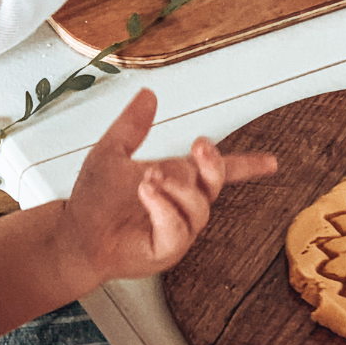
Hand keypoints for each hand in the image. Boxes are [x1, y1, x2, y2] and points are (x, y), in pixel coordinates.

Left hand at [58, 88, 275, 291]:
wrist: (73, 234)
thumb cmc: (93, 200)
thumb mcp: (111, 152)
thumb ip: (132, 125)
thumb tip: (148, 94)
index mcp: (180, 180)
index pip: (222, 172)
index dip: (248, 166)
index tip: (271, 162)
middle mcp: (185, 205)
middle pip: (216, 183)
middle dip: (213, 164)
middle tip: (199, 147)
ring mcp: (180, 229)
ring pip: (199, 207)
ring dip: (177, 188)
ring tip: (149, 178)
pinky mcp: (167, 250)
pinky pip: (178, 229)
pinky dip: (164, 208)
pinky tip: (147, 192)